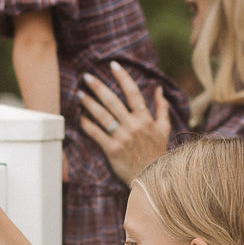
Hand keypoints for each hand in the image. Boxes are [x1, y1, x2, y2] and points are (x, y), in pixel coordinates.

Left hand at [79, 62, 171, 183]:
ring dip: (89, 103)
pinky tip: (80, 117)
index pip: (133, 92)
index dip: (122, 77)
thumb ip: (162, 108)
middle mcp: (133, 125)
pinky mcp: (113, 150)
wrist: (152, 179)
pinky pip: (97, 134)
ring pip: (103, 116)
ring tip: (79, 94)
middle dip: (98, 87)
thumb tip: (159, 89)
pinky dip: (88, 125)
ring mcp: (122, 138)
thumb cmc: (157, 154)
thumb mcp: (164, 130)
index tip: (112, 65)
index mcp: (145, 119)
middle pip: (113, 101)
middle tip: (86, 76)